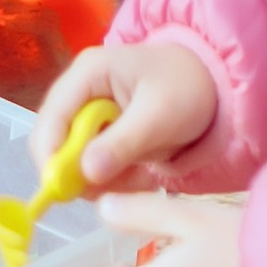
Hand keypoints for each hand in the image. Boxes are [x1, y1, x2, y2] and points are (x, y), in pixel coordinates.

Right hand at [34, 37, 218, 187]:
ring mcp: (88, 114)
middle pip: (55, 142)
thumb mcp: (160, 116)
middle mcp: (79, 92)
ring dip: (102, 179)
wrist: (215, 87)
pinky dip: (114, 179)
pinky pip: (93, 167)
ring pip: (74, 160)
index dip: (51, 157)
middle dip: (79, 172)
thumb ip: (123, 143)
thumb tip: (86, 173)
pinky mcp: (100, 135)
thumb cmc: (188, 89)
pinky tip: (143, 175)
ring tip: (142, 178)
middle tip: (112, 191)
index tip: (65, 192)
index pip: (51, 119)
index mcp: (87, 74)